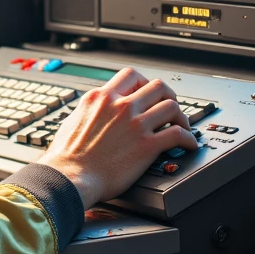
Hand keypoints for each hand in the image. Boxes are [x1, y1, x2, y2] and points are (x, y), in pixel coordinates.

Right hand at [43, 68, 198, 210]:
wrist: (69, 178)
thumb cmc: (66, 157)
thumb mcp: (72, 121)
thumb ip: (88, 112)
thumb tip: (91, 113)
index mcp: (100, 98)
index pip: (131, 75)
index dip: (144, 83)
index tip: (148, 94)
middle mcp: (120, 106)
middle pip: (157, 86)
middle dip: (168, 96)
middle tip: (169, 107)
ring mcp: (135, 124)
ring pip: (172, 106)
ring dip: (181, 116)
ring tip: (183, 126)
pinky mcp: (146, 145)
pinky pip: (178, 134)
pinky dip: (188, 139)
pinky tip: (188, 145)